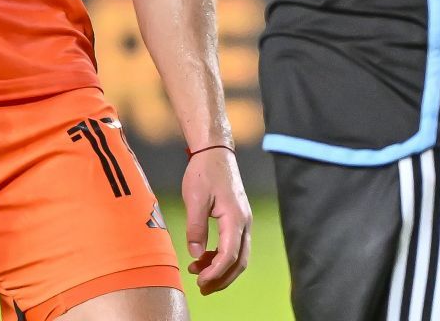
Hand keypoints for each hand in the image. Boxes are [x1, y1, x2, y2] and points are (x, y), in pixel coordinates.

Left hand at [181, 146, 251, 294]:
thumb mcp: (194, 199)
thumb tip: (197, 254)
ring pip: (239, 256)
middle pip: (239, 261)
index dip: (216, 272)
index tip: (200, 281)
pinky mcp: (238, 220)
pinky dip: (221, 257)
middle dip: (222, 278)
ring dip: (221, 269)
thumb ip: (196, 228)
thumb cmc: (204, 172)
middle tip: (202, 288)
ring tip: (199, 274)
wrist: (215, 152)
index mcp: (235, 218)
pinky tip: (205, 258)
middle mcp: (245, 223)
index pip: (230, 255)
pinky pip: (235, 246)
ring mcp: (244, 221)